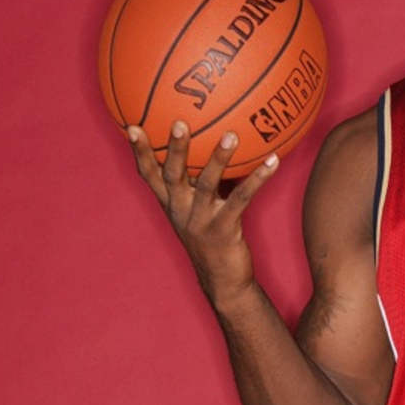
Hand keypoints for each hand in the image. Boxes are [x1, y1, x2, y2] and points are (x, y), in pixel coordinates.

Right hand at [126, 120, 278, 304]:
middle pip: (173, 175)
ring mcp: (201, 220)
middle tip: (180, 122)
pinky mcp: (224, 229)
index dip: (140, 152)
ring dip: (219, 158)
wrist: (223, 282)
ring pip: (208, 184)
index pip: (149, 175)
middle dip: (176, 149)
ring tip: (232, 134)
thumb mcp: (199, 210)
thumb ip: (200, 182)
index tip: (132, 126)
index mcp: (171, 204)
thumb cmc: (213, 237)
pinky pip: (242, 198)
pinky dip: (259, 178)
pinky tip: (273, 160)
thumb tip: (217, 141)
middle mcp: (181, 210)